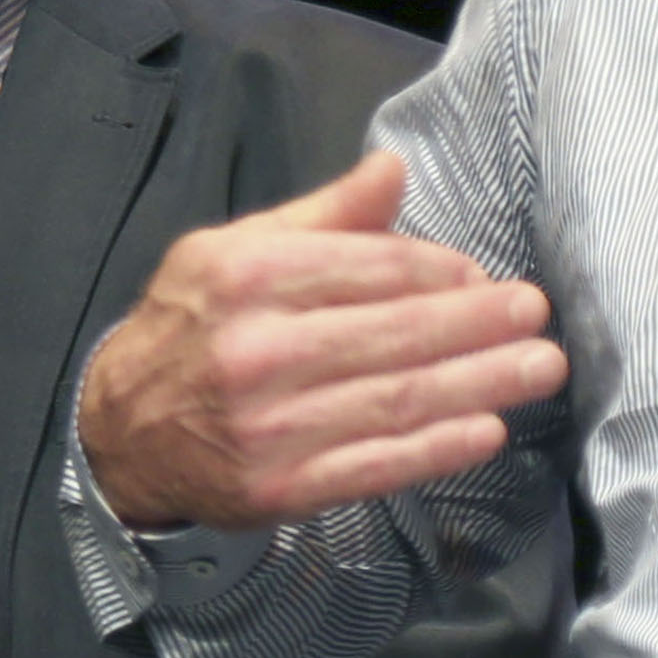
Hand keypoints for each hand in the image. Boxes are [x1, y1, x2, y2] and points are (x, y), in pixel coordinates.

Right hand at [77, 151, 560, 530]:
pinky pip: (375, 466)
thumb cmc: (191, 329)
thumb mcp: (233, 250)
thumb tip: (394, 169)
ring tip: (537, 368)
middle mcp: (258, 351)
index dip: (443, 272)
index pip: (373, 269)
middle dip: (478, 324)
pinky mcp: (279, 488)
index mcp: (247, 278)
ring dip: (479, 384)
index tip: (486, 277)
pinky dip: (437, 449)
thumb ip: (321, 217)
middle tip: (536, 316)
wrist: (120, 435)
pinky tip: (486, 430)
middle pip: (395, 335)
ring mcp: (269, 427)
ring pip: (396, 400)